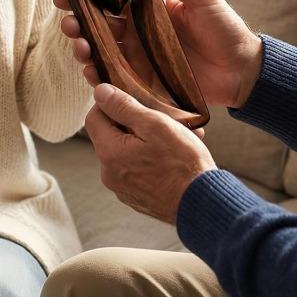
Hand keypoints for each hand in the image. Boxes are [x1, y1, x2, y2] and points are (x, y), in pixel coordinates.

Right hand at [55, 0, 262, 108]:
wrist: (243, 69)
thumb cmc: (226, 27)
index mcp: (148, 6)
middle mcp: (137, 30)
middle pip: (98, 23)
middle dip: (76, 21)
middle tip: (67, 21)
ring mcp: (138, 56)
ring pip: (100, 50)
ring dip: (84, 47)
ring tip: (78, 46)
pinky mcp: (143, 80)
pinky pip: (115, 77)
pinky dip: (99, 75)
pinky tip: (91, 72)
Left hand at [85, 83, 215, 224]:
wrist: (204, 204)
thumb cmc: (182, 164)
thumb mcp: (155, 125)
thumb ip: (124, 107)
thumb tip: (100, 92)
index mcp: (110, 154)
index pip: (93, 118)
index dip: (108, 103)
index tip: (129, 99)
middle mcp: (110, 175)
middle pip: (110, 135)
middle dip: (132, 122)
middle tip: (159, 117)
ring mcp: (123, 189)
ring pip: (127, 152)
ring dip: (145, 140)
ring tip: (174, 135)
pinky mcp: (138, 198)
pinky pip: (137, 169)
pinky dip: (150, 158)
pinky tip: (173, 155)